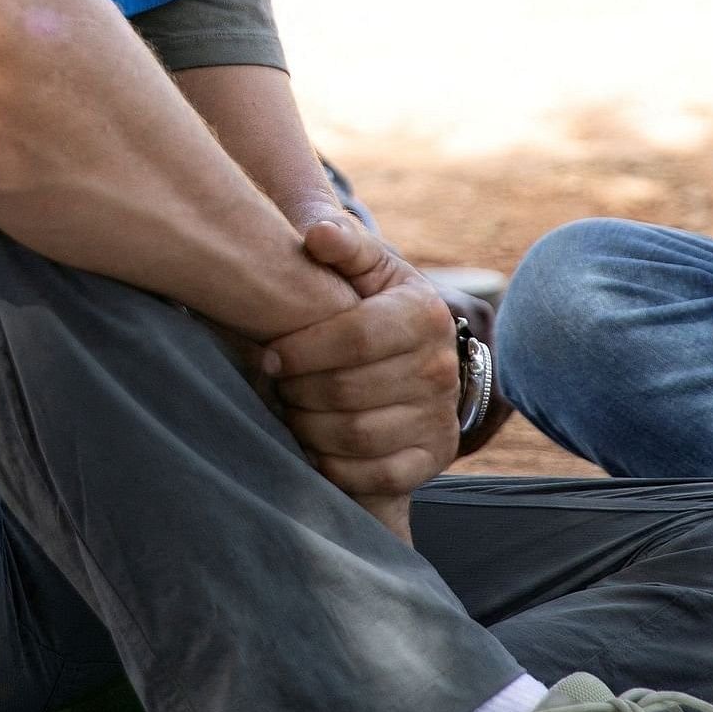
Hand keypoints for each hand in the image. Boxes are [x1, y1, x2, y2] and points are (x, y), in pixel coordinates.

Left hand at [263, 215, 460, 533]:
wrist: (406, 353)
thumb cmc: (368, 301)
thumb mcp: (362, 265)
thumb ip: (342, 243)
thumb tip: (318, 234)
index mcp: (425, 314)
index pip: (356, 337)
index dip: (303, 349)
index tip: (270, 354)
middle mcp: (442, 368)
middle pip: (349, 390)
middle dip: (298, 390)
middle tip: (277, 385)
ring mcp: (440, 417)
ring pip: (357, 435)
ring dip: (308, 426)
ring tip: (292, 408)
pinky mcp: (432, 458)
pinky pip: (377, 476)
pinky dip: (335, 465)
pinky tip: (313, 443)